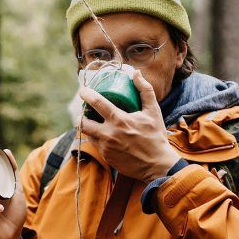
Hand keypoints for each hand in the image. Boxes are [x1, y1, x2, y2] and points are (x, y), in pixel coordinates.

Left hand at [78, 69, 180, 183]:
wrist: (157, 165)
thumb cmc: (156, 137)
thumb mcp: (153, 111)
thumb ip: (145, 90)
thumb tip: (136, 73)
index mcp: (119, 120)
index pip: (97, 103)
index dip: (87, 94)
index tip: (83, 90)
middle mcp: (108, 134)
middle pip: (83, 122)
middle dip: (81, 115)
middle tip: (85, 111)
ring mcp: (105, 147)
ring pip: (87, 134)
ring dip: (87, 127)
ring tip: (93, 121)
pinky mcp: (106, 157)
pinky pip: (95, 145)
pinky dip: (96, 138)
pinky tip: (103, 135)